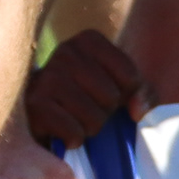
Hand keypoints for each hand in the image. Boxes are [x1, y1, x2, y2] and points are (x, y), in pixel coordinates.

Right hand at [24, 28, 147, 146]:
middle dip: (105, 112)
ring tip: (75, 118)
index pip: (130, 78)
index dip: (127, 95)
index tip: (109, 92)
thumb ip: (143, 94)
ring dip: (90, 128)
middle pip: (111, 97)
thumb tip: (138, 111)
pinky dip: (74, 139)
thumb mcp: (123, 87)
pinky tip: (62, 130)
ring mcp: (46, 76)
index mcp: (88, 40)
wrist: (47, 116)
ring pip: (94, 118)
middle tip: (88, 108)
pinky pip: (74, 133)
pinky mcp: (35, 105)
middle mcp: (65, 51)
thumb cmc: (90, 97)